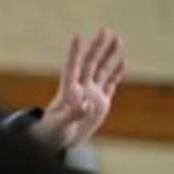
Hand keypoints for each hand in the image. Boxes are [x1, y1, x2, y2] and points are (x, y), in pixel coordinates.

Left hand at [30, 28, 125, 149]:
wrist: (56, 143)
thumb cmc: (51, 135)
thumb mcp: (59, 126)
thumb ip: (72, 114)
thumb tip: (85, 105)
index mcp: (67, 91)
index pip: (72, 67)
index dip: (73, 52)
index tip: (76, 35)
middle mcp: (80, 89)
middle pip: (90, 63)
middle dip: (98, 46)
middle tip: (106, 29)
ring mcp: (91, 95)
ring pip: (102, 70)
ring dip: (110, 55)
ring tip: (118, 39)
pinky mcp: (100, 104)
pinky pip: (110, 84)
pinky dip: (116, 73)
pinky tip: (123, 61)